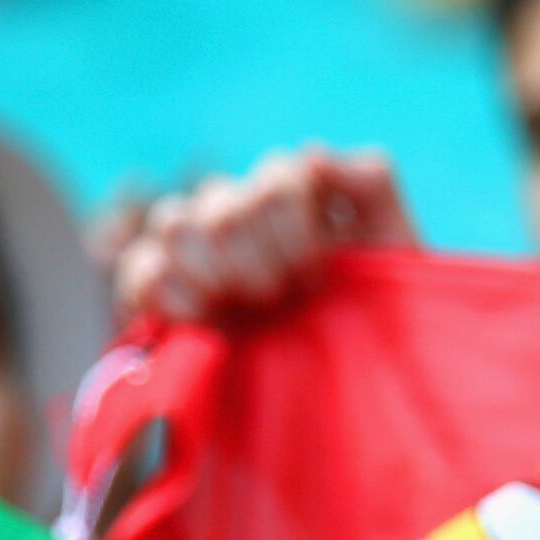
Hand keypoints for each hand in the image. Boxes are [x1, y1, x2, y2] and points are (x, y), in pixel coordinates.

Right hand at [110, 146, 416, 321]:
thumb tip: (311, 152)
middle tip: (285, 299)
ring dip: (214, 270)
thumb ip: (370, 184)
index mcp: (292, 196)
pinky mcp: (168, 296)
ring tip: (248, 308)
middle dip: (259, 258)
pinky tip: (205, 320)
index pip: (276, 176)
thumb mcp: (398, 250)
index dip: (294, 229)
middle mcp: (241, 214)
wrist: (368, 387)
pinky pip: (141, 270)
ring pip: (175, 223)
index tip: (318, 278)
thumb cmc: (384, 318)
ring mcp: (201, 253)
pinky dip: (167, 292)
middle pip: (222, 202)